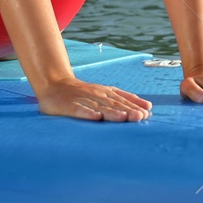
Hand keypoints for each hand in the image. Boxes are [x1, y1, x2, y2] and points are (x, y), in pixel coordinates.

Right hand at [34, 76, 152, 121]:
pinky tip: (95, 118)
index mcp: (105, 92)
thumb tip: (149, 107)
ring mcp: (82, 99)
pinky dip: (87, 113)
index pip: (122, 100)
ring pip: (99, 106)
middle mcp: (96, 94)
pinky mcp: (69, 105)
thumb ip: (125, 99)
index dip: (134, 106)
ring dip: (112, 112)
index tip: (146, 113)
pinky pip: (79, 110)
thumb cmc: (83, 93)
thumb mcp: (105, 93)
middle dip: (127, 110)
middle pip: (113, 104)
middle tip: (140, 117)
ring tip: (123, 118)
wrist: (54, 84)